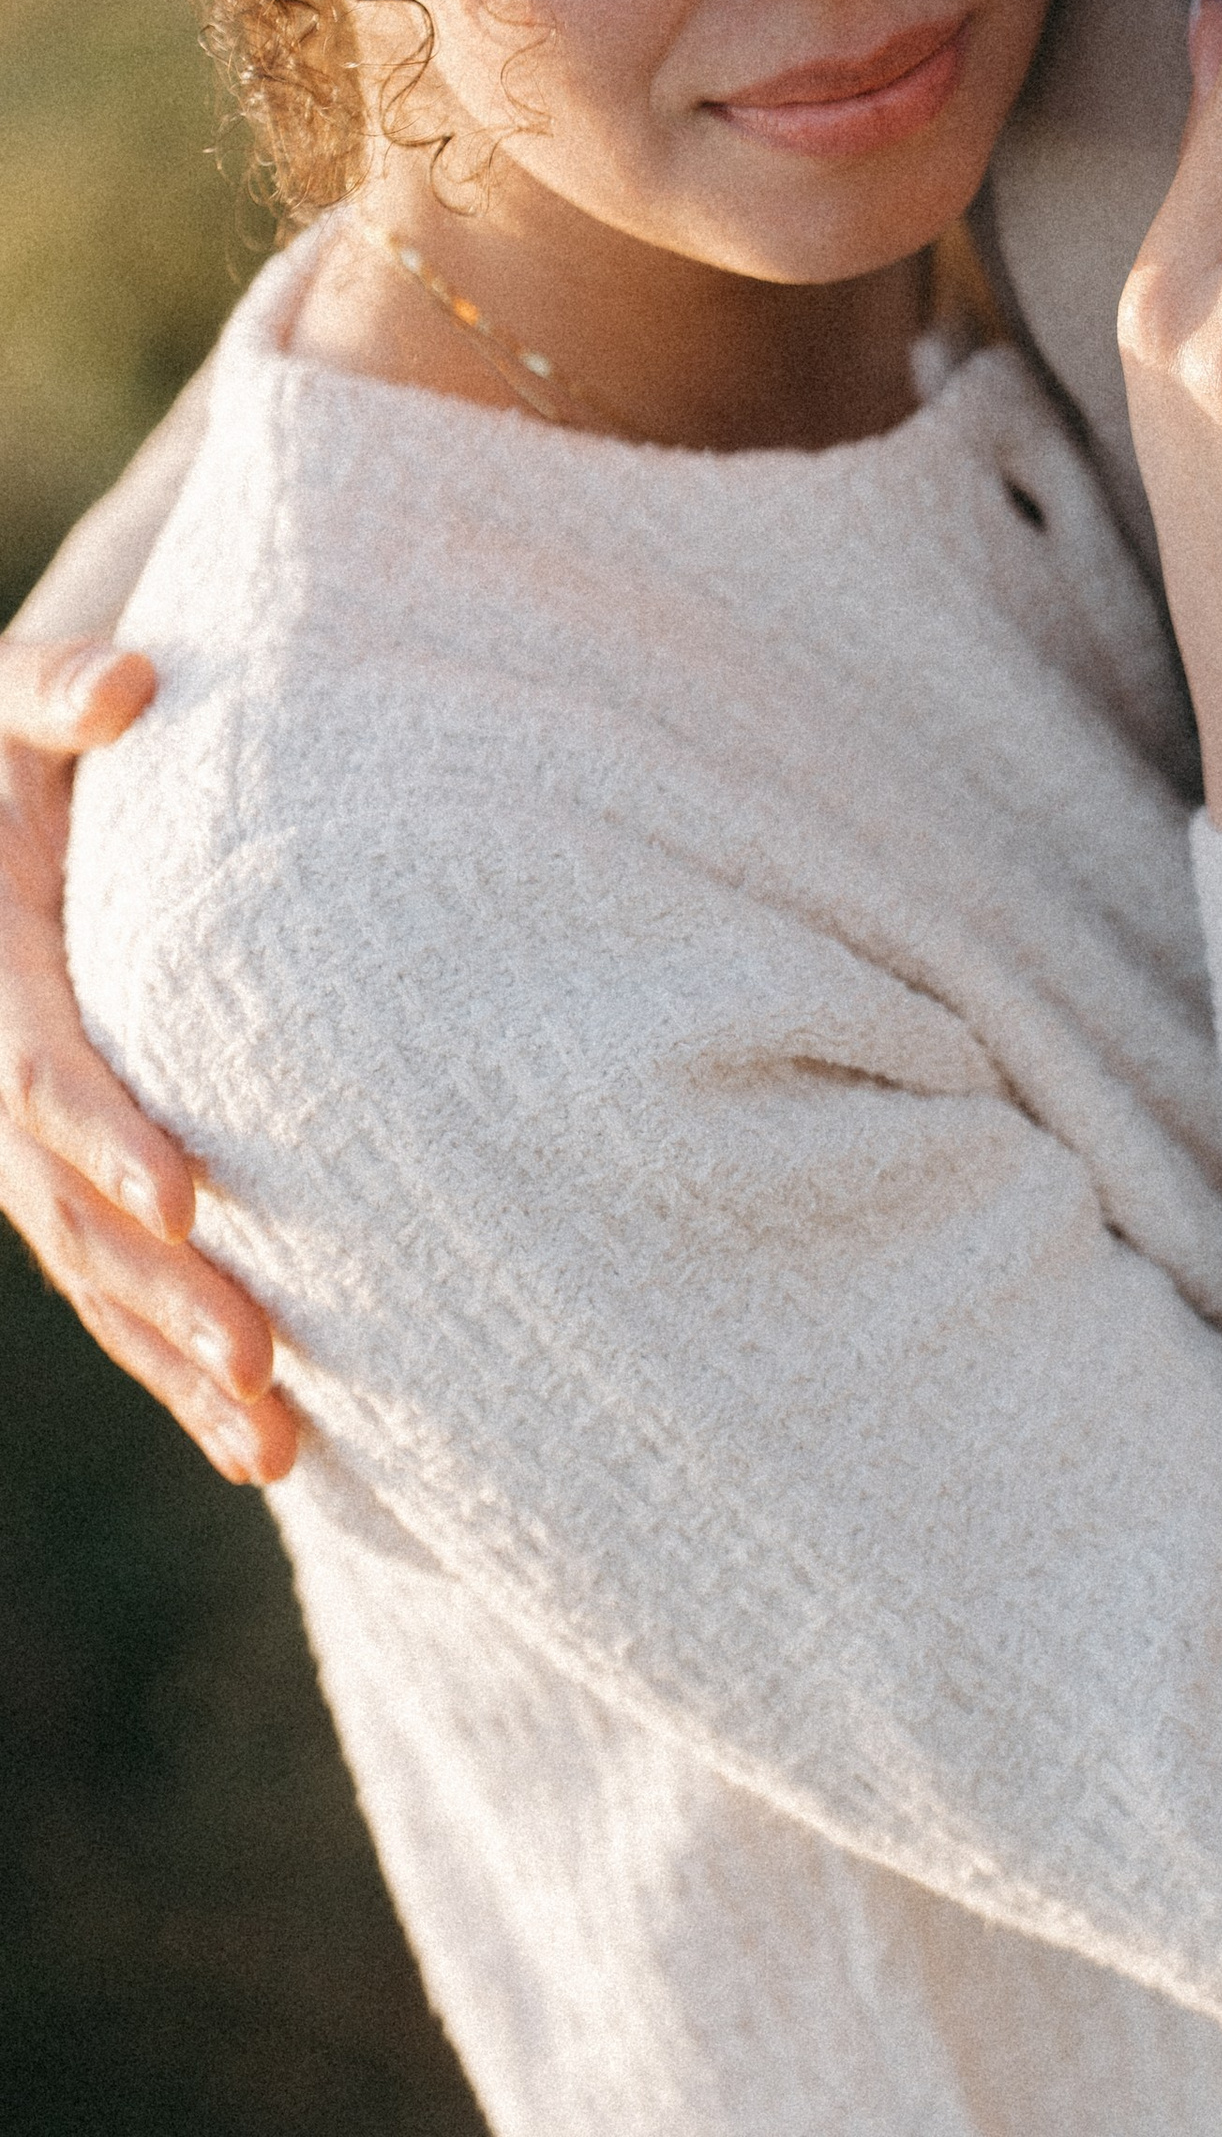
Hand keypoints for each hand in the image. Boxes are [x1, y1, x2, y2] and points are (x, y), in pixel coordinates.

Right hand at [0, 633, 293, 1482]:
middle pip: (75, 1212)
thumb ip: (57, 688)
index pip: (40, 1074)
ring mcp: (26, 1149)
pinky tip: (271, 1453)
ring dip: (178, 1367)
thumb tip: (132, 685)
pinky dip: (178, 1369)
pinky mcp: (73, 1181)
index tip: (190, 1200)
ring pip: (98, 1280)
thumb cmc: (19, 739)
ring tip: (276, 1443)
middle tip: (264, 1365)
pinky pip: (116, 1289)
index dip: (106, 1136)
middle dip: (164, 1295)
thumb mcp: (6, 703)